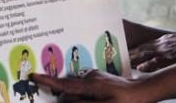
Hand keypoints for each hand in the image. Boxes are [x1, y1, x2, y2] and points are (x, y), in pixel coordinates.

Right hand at [31, 70, 149, 102]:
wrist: (142, 91)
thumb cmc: (125, 102)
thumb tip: (66, 100)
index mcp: (90, 84)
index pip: (64, 85)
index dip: (47, 82)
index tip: (33, 76)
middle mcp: (91, 77)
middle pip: (70, 89)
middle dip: (67, 97)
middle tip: (82, 97)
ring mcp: (95, 76)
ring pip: (78, 88)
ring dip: (77, 96)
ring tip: (96, 101)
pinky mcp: (100, 78)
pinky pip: (86, 87)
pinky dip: (84, 94)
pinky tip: (93, 99)